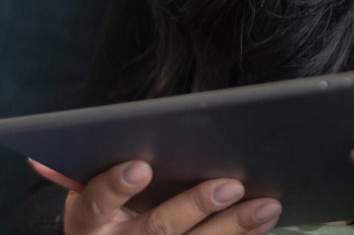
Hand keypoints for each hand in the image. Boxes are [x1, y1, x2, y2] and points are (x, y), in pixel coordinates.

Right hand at [31, 159, 283, 234]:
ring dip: (234, 226)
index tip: (141, 167)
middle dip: (195, 206)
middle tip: (230, 186)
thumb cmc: (107, 207)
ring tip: (266, 205)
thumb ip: (120, 163)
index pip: (97, 203)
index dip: (116, 186)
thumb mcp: (97, 188)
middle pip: (157, 228)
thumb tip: (172, 128)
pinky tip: (264, 221)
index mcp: (87, 220)